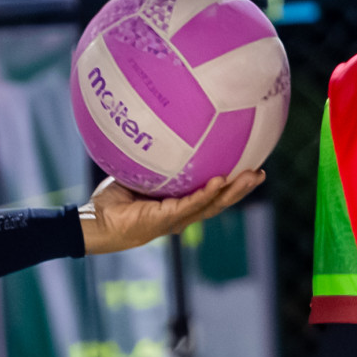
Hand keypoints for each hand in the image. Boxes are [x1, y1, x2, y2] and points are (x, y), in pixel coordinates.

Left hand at [79, 169, 265, 254]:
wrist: (95, 222)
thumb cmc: (112, 201)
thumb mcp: (136, 177)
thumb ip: (149, 163)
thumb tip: (155, 135)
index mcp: (177, 205)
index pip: (210, 195)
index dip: (230, 184)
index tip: (248, 168)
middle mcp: (181, 214)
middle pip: (219, 201)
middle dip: (242, 188)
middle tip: (261, 172)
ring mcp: (176, 219)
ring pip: (212, 204)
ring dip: (234, 190)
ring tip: (252, 176)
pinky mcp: (165, 220)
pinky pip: (191, 204)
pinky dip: (206, 193)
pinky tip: (220, 180)